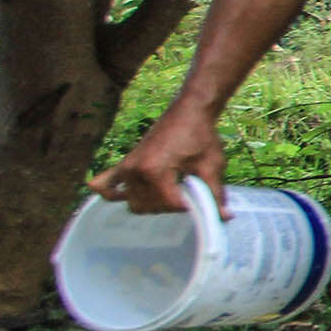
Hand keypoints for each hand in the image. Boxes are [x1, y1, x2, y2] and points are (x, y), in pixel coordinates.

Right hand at [88, 107, 226, 216]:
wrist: (189, 112)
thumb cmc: (201, 136)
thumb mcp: (211, 165)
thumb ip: (214, 194)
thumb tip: (225, 218)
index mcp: (154, 170)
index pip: (169, 204)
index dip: (188, 206)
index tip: (199, 198)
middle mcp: (134, 170)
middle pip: (149, 207)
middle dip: (170, 205)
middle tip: (185, 191)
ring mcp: (126, 167)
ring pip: (133, 203)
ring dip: (152, 203)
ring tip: (169, 190)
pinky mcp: (123, 164)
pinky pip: (105, 186)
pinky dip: (114, 194)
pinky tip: (130, 195)